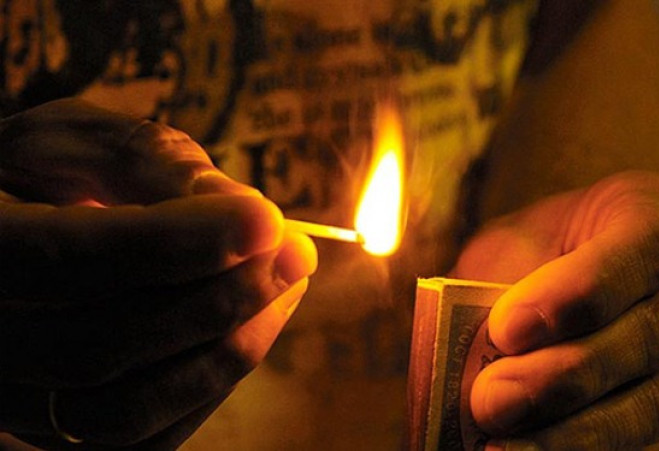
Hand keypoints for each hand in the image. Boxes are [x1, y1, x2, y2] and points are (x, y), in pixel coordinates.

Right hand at [0, 99, 317, 448]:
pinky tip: (252, 330)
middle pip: (99, 348)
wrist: (10, 226)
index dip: (173, 245)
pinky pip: (136, 442)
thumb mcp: (80, 143)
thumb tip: (247, 210)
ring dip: (222, 354)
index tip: (265, 220)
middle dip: (216, 300)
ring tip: (286, 290)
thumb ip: (153, 165)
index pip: (67, 260)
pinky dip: (206, 391)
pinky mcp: (54, 430)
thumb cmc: (46, 174)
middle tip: (295, 254)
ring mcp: (10, 400)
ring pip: (118, 414)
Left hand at [452, 171, 658, 449]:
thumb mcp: (511, 244)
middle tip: (491, 401)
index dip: (582, 290)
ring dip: (575, 434)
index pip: (646, 245)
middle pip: (651, 335)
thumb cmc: (532, 251)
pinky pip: (650, 444)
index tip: (509, 328)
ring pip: (657, 403)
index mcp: (656, 215)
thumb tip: (472, 358)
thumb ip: (500, 285)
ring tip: (502, 447)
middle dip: (564, 377)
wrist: (554, 272)